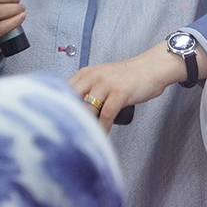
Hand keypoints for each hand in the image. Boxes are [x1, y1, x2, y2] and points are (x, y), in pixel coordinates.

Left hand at [69, 39, 204, 129]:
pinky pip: (106, 115)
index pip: (64, 90)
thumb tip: (75, 108)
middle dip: (68, 117)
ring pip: (88, 109)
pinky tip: (101, 136)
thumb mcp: (103, 78)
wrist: (152, 68)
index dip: (57, 106)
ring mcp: (106, 84)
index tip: (54, 122)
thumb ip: (89, 88)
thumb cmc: (129, 77)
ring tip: (83, 138)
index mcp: (86, 73)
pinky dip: (102, 128)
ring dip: (85, 125)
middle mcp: (93, 77)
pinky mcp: (119, 93)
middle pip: (72, 100)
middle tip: (65, 133)